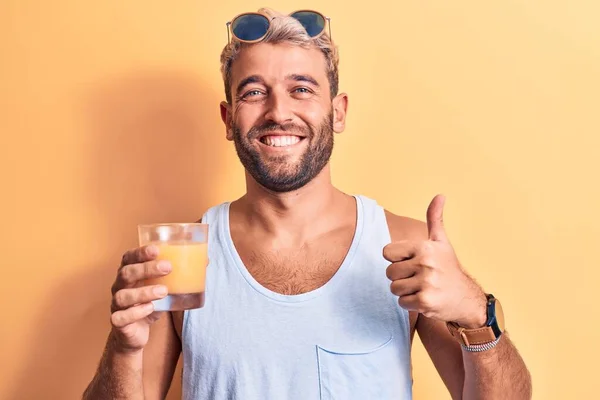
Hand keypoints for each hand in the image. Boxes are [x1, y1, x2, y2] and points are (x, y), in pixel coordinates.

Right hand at [109, 245, 170, 352]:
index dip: (140, 252)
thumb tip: (205, 260)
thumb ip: (178, 276)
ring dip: (144, 292)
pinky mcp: (118, 322)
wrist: (133, 335)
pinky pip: (120, 317)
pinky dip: (135, 312)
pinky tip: (150, 308)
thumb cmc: (149, 305)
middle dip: (146, 269)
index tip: (157, 249)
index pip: (129, 257)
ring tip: (164, 291)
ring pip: (122, 296)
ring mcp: (116, 305)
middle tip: (168, 267)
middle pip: (126, 273)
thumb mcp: (164, 288)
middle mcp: (119, 287)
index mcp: (129, 274)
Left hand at [383, 195, 486, 327]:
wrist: (467, 299)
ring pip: (394, 288)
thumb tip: (440, 195)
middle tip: (419, 278)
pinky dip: (410, 304)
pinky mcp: (425, 301)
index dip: (397, 259)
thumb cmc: (449, 269)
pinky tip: (425, 299)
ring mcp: (425, 283)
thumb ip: (435, 219)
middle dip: (401, 277)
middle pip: (389, 272)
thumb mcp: (442, 242)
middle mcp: (425, 263)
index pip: (387, 253)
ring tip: (422, 288)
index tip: (412, 262)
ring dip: (405, 291)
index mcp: (424, 247)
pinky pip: (401, 302)